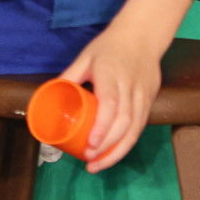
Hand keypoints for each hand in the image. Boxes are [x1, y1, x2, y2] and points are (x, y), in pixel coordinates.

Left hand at [53, 0, 197, 169]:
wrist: (142, 35)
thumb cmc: (109, 46)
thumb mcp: (85, 56)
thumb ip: (69, 76)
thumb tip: (48, 95)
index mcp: (110, 73)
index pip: (110, 105)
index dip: (101, 129)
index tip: (89, 146)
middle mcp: (130, 86)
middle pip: (123, 123)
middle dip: (107, 147)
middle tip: (88, 161)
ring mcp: (144, 95)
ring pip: (135, 129)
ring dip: (118, 151)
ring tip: (99, 165)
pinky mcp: (150, 100)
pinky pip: (140, 127)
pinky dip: (128, 144)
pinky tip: (114, 154)